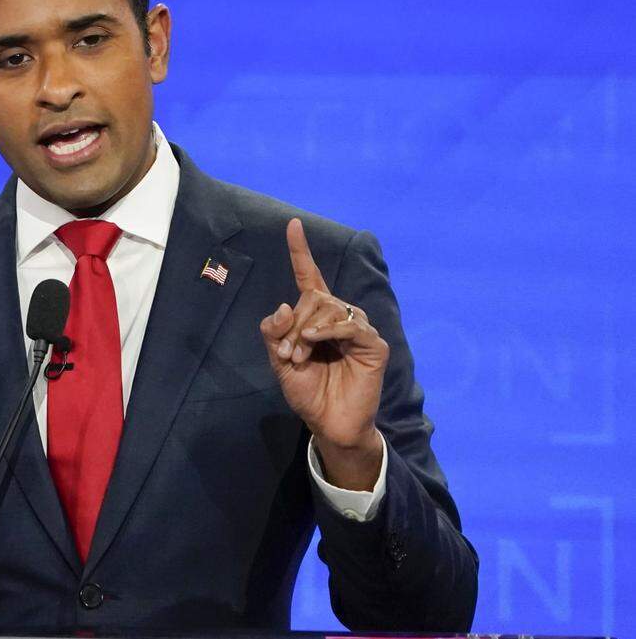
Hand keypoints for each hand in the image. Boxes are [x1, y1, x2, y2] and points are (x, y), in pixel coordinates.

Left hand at [259, 219, 387, 489]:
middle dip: (294, 324)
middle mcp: (339, 317)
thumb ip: (274, 332)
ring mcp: (358, 329)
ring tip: (299, 357)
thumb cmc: (307, 391)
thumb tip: (284, 305)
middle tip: (288, 354)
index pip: (309, 277)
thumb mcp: (278, 360)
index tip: (292, 225)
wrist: (327, 423)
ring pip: (328, 308)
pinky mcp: (374, 345)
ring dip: (306, 332)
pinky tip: (315, 341)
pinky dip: (328, 330)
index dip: (300, 251)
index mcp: (316, 317)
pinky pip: (350, 324)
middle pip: (313, 297)